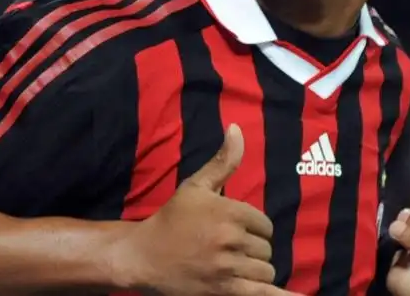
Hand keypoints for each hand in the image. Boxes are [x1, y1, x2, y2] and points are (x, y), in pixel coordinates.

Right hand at [116, 124, 299, 295]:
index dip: (254, 229)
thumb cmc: (171, 219)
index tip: (235, 231)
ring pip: (265, 270)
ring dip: (254, 270)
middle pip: (266, 249)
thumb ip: (223, 161)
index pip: (265, 225)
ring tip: (233, 266)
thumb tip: (236, 129)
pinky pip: (262, 293)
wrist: (143, 256)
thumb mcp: (196, 186)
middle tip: (228, 250)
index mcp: (229, 211)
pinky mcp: (224, 290)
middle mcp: (231, 238)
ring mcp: (228, 267)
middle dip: (252, 250)